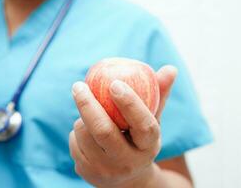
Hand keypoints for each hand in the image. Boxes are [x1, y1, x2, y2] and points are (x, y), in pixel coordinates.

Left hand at [69, 65, 176, 187]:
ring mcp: (106, 170)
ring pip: (84, 134)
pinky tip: (87, 134)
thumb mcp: (151, 120)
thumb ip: (159, 95)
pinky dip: (77, 130)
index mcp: (148, 146)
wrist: (127, 178)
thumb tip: (170, 68)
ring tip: (90, 114)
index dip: (129, 103)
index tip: (114, 83)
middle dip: (88, 104)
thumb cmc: (138, 139)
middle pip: (104, 131)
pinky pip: (74, 143)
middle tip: (79, 85)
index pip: (143, 125)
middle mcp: (128, 162)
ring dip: (82, 117)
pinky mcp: (87, 173)